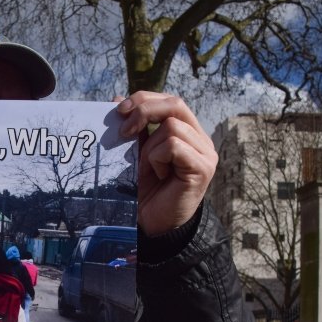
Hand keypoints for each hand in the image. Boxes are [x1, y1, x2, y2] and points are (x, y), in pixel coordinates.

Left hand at [115, 92, 216, 235]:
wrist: (150, 222)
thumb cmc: (144, 189)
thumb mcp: (135, 151)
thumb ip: (132, 127)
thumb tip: (116, 98)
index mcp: (187, 131)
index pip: (169, 100)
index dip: (144, 99)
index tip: (119, 110)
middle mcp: (200, 138)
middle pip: (175, 103)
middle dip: (145, 110)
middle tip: (123, 129)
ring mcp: (205, 153)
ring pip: (173, 126)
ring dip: (151, 147)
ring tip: (149, 168)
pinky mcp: (203, 168)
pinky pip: (175, 146)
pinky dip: (158, 158)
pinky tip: (160, 175)